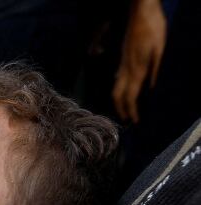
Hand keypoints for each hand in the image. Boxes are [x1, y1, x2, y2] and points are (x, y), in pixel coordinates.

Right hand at [112, 0, 166, 122]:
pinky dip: (120, 89)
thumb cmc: (153, 27)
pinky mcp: (123, 58)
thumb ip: (155, 70)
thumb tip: (152, 90)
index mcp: (137, 69)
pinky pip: (118, 78)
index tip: (135, 122)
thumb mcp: (160, 49)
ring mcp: (123, 63)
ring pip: (116, 87)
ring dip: (118, 100)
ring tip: (124, 109)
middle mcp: (126, 68)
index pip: (130, 96)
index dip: (131, 111)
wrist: (141, 11)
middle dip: (120, 109)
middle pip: (117, 95)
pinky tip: (125, 90)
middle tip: (126, 121)